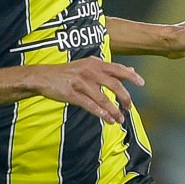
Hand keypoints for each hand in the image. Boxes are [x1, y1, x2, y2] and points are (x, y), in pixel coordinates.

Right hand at [24, 57, 143, 123]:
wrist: (43, 77)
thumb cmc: (68, 73)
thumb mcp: (89, 66)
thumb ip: (109, 69)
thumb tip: (131, 71)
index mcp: (95, 63)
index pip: (117, 69)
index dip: (131, 76)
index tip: (142, 83)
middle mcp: (89, 71)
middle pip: (114, 85)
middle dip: (124, 98)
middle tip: (129, 108)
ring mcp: (80, 82)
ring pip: (103, 99)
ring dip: (113, 111)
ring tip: (119, 120)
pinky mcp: (72, 94)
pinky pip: (90, 105)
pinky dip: (100, 113)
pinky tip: (107, 119)